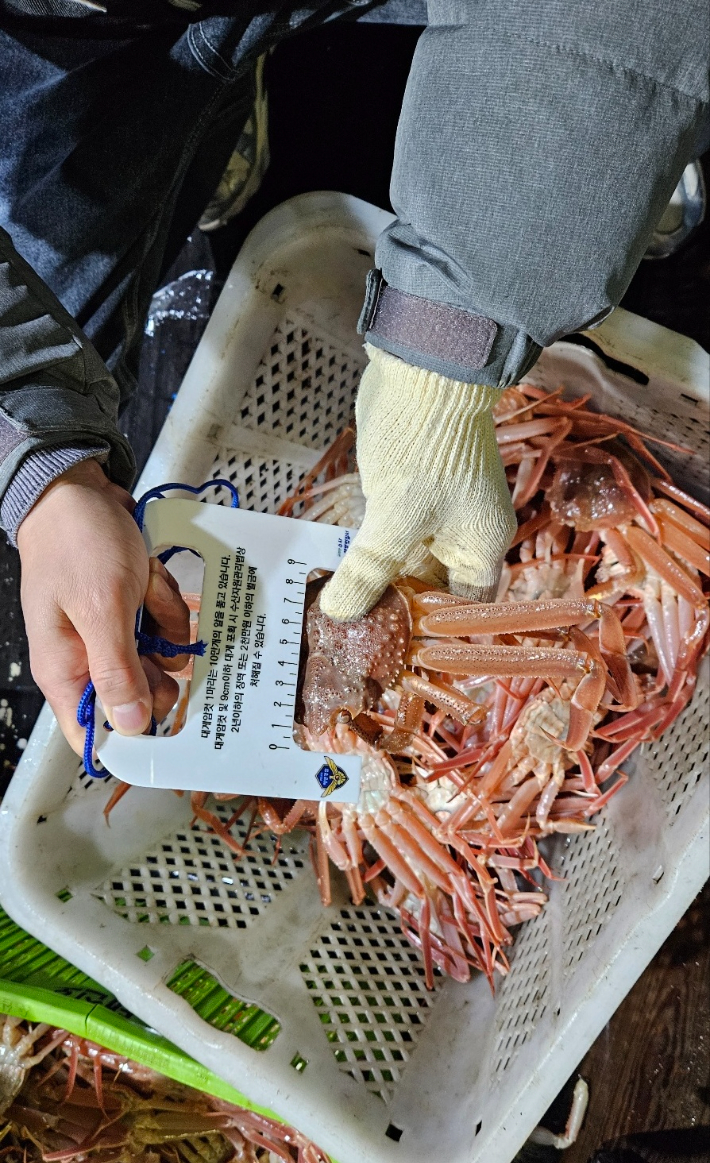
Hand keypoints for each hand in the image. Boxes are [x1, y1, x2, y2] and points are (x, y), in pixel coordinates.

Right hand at [17, 459, 189, 754]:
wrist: (78, 491)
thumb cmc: (78, 543)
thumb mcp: (102, 609)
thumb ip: (115, 670)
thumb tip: (128, 726)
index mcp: (66, 669)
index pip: (92, 732)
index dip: (129, 737)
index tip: (165, 728)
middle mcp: (85, 657)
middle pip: (139, 692)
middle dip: (155, 657)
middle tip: (149, 626)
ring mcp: (108, 632)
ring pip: (156, 652)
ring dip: (160, 617)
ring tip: (140, 585)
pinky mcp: (127, 610)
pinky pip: (161, 620)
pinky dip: (161, 597)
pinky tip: (146, 575)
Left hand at [321, 344, 515, 619]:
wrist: (422, 367)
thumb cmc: (424, 447)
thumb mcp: (395, 517)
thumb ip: (370, 570)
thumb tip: (341, 614)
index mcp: (478, 547)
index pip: (463, 609)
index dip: (434, 635)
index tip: (396, 658)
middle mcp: (460, 536)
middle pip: (429, 590)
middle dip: (395, 614)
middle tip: (354, 645)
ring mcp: (431, 514)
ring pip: (403, 564)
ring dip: (375, 586)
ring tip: (339, 620)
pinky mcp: (403, 493)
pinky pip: (386, 538)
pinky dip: (365, 557)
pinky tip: (338, 577)